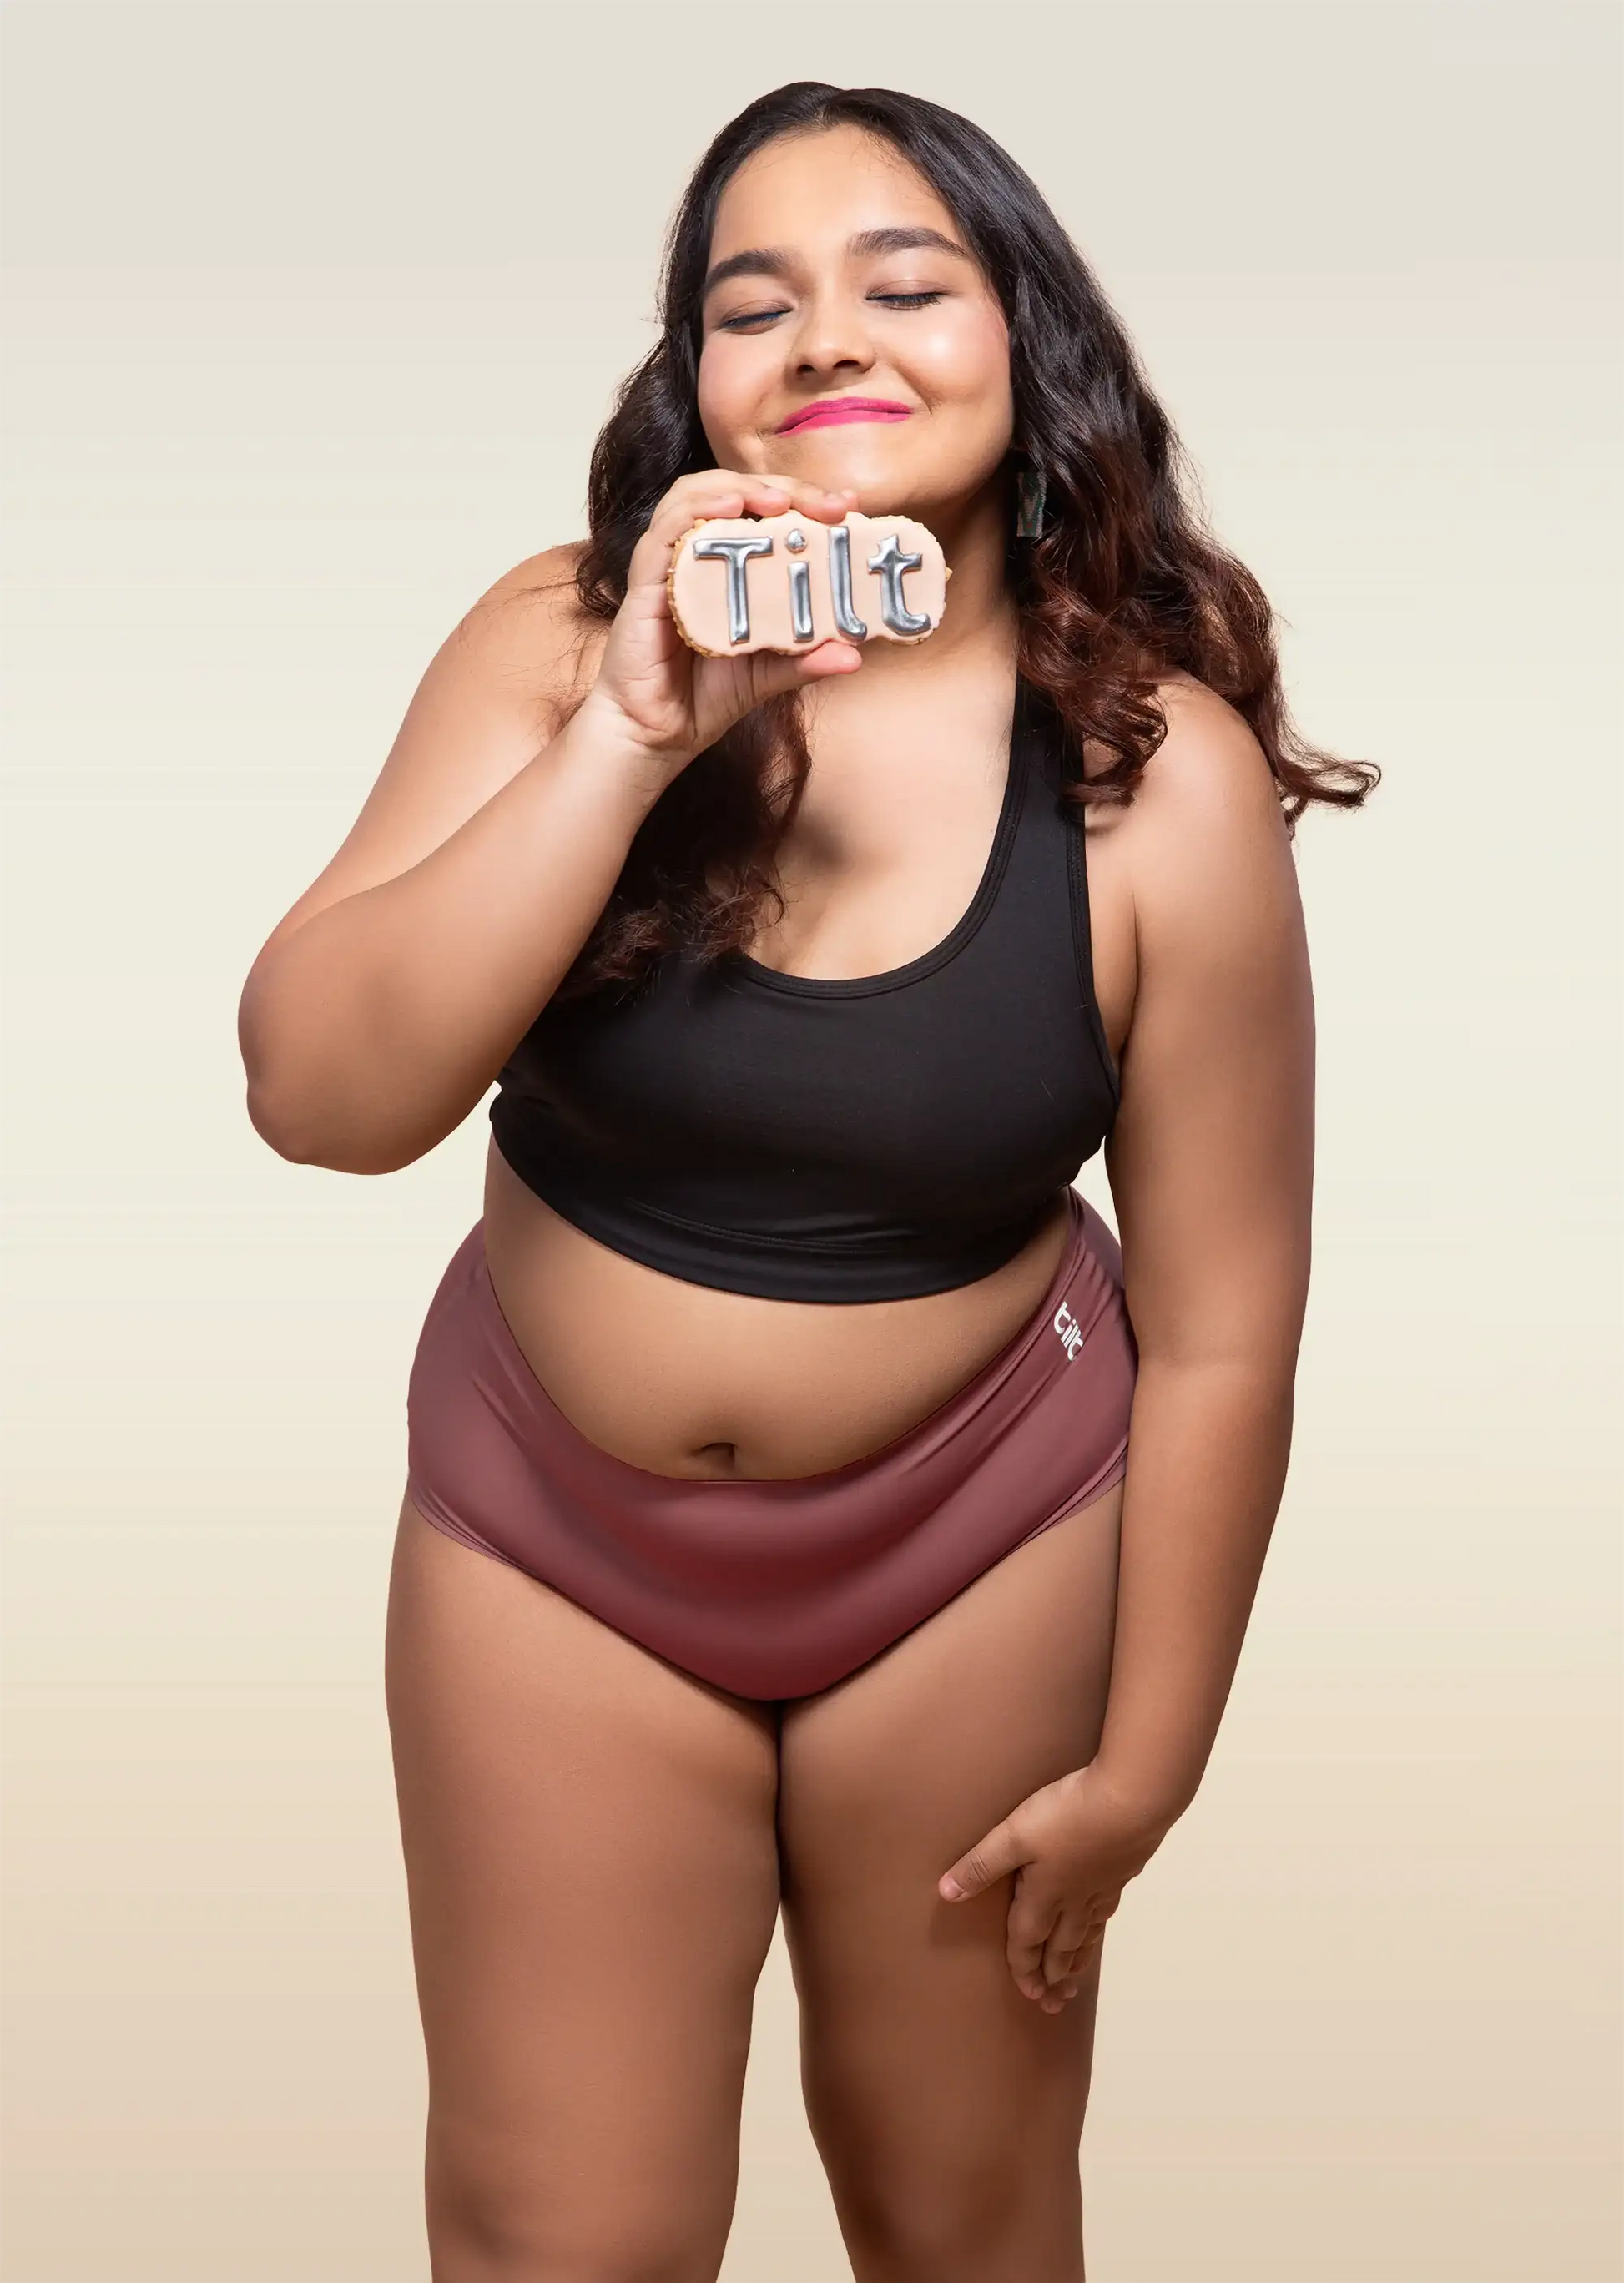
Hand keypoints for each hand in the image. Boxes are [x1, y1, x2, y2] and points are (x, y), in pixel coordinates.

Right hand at [581, 469, 863, 781]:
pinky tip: (727, 509)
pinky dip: (693, 512)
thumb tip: (855, 654)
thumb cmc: (704, 697)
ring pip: (692, 497)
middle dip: (782, 487)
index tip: (845, 507)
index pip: (762, 512)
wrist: (657, 736)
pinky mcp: (644, 585)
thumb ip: (807, 660)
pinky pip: (662, 534)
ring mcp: (668, 566)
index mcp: (727, 566)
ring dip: (737, 488)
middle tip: (826, 503)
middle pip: (732, 492)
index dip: (803, 499)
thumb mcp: (769, 675)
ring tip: (777, 500)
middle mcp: (696, 556)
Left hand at [937, 1764, 1175, 2013]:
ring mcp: (1101, 1887)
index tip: (1028, 1994)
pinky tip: (1098, 1922)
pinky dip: (1097, 1930)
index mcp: (1045, 1896)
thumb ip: (982, 1864)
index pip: (1028, 1940)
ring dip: (1076, 1960)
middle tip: (1051, 2002)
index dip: (1023, 1967)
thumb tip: (947, 1894)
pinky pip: (1104, 1913)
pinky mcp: (1122, 1871)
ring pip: (1086, 1935)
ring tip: (1073, 1979)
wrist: (1132, 1801)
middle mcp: (1074, 1900)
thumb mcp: (1014, 1835)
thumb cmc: (1069, 1817)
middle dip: (1052, 1976)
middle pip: (1061, 1948)